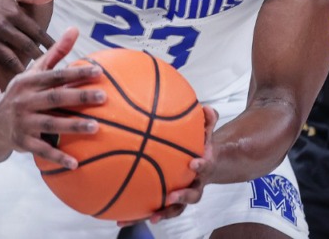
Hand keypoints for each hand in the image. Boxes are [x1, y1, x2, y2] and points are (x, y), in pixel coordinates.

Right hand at [0, 0, 58, 92]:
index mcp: (13, 12)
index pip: (37, 32)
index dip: (50, 44)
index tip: (60, 54)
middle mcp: (1, 26)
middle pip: (25, 47)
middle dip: (39, 59)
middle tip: (51, 72)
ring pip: (7, 58)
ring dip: (20, 70)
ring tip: (31, 82)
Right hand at [0, 27, 105, 168]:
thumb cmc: (22, 93)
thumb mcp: (34, 72)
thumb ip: (56, 53)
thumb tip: (75, 29)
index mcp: (30, 82)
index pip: (55, 76)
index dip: (76, 73)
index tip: (99, 71)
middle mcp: (25, 101)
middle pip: (55, 99)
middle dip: (79, 98)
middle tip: (103, 97)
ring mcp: (22, 123)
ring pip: (50, 125)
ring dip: (73, 127)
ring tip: (96, 127)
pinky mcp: (21, 142)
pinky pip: (42, 151)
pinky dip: (58, 157)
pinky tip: (76, 163)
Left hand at [129, 105, 219, 225]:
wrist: (204, 164)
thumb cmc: (202, 146)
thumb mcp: (206, 132)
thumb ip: (207, 121)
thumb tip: (207, 107)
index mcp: (204, 168)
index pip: (205, 167)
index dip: (201, 166)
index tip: (193, 163)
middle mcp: (194, 185)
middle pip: (191, 196)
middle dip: (182, 198)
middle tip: (171, 197)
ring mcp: (181, 195)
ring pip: (173, 209)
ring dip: (162, 214)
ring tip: (150, 217)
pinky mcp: (166, 202)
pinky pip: (154, 209)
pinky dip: (139, 216)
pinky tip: (120, 220)